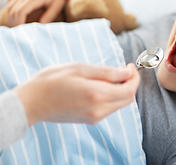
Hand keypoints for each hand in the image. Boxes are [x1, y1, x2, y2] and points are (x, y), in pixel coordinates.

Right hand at [5, 0, 69, 26]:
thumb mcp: (58, 5)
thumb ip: (50, 14)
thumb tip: (42, 24)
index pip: (20, 12)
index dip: (19, 22)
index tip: (21, 31)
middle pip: (13, 10)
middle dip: (14, 22)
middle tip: (19, 32)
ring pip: (10, 6)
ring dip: (11, 17)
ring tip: (16, 26)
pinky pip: (11, 0)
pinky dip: (10, 8)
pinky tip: (15, 16)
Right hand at [14, 63, 139, 125]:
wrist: (31, 103)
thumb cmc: (51, 81)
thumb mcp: (80, 68)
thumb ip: (106, 72)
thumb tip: (126, 72)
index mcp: (97, 94)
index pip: (129, 90)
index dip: (134, 77)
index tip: (130, 66)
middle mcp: (98, 109)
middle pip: (127, 99)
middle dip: (130, 83)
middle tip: (124, 69)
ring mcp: (94, 117)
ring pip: (119, 104)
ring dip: (121, 90)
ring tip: (110, 76)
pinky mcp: (90, 120)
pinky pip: (109, 108)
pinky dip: (112, 97)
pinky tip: (102, 86)